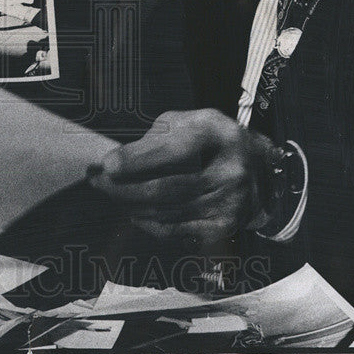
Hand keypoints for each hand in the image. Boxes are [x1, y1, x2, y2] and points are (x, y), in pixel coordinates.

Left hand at [88, 108, 274, 248]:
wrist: (255, 167)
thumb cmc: (207, 141)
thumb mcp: (186, 123)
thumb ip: (154, 139)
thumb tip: (114, 163)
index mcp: (219, 134)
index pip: (175, 149)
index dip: (138, 159)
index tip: (107, 164)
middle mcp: (231, 170)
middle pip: (167, 188)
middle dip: (125, 188)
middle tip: (98, 182)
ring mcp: (231, 202)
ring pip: (168, 212)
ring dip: (131, 205)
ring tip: (110, 194)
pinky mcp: (225, 226)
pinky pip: (176, 230)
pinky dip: (149, 222)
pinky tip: (134, 211)